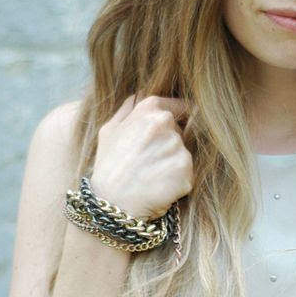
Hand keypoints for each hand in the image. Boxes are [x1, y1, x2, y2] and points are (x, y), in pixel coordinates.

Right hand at [89, 95, 194, 219]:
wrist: (111, 203)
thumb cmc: (109, 166)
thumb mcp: (110, 130)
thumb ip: (129, 108)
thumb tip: (143, 94)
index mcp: (149, 108)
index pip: (179, 107)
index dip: (178, 121)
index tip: (173, 133)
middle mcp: (164, 123)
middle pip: (181, 133)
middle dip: (169, 147)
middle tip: (148, 163)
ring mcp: (176, 146)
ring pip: (183, 154)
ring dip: (172, 165)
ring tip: (151, 176)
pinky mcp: (185, 169)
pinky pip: (187, 173)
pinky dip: (177, 182)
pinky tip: (159, 187)